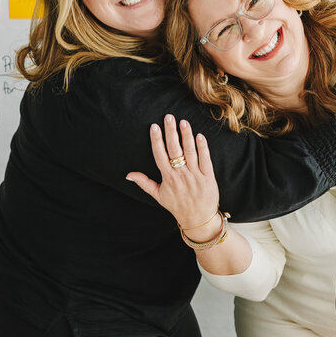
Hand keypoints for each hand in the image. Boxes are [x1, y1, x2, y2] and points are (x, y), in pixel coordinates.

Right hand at [126, 114, 219, 230]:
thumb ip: (144, 183)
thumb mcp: (158, 195)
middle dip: (171, 132)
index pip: (160, 155)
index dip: (157, 140)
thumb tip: (128, 175)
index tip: (154, 126)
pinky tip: (199, 136)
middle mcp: (180, 175)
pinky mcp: (208, 177)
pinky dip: (203, 147)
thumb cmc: (177, 206)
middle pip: (174, 150)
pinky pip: (205, 159)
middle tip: (169, 117)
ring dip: (186, 136)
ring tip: (183, 122)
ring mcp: (195, 175)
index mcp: (168, 178)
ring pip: (190, 152)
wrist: (198, 219)